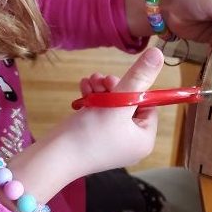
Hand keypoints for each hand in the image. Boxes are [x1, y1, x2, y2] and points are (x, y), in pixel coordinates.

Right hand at [61, 47, 163, 175]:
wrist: (53, 158)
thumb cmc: (89, 135)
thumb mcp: (117, 103)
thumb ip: (138, 78)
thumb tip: (158, 53)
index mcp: (144, 139)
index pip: (148, 105)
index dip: (134, 89)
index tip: (117, 81)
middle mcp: (131, 142)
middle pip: (130, 104)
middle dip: (114, 88)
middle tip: (99, 80)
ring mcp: (113, 140)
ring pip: (113, 105)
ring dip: (101, 90)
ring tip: (88, 83)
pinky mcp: (96, 137)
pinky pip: (101, 113)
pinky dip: (93, 99)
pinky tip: (82, 90)